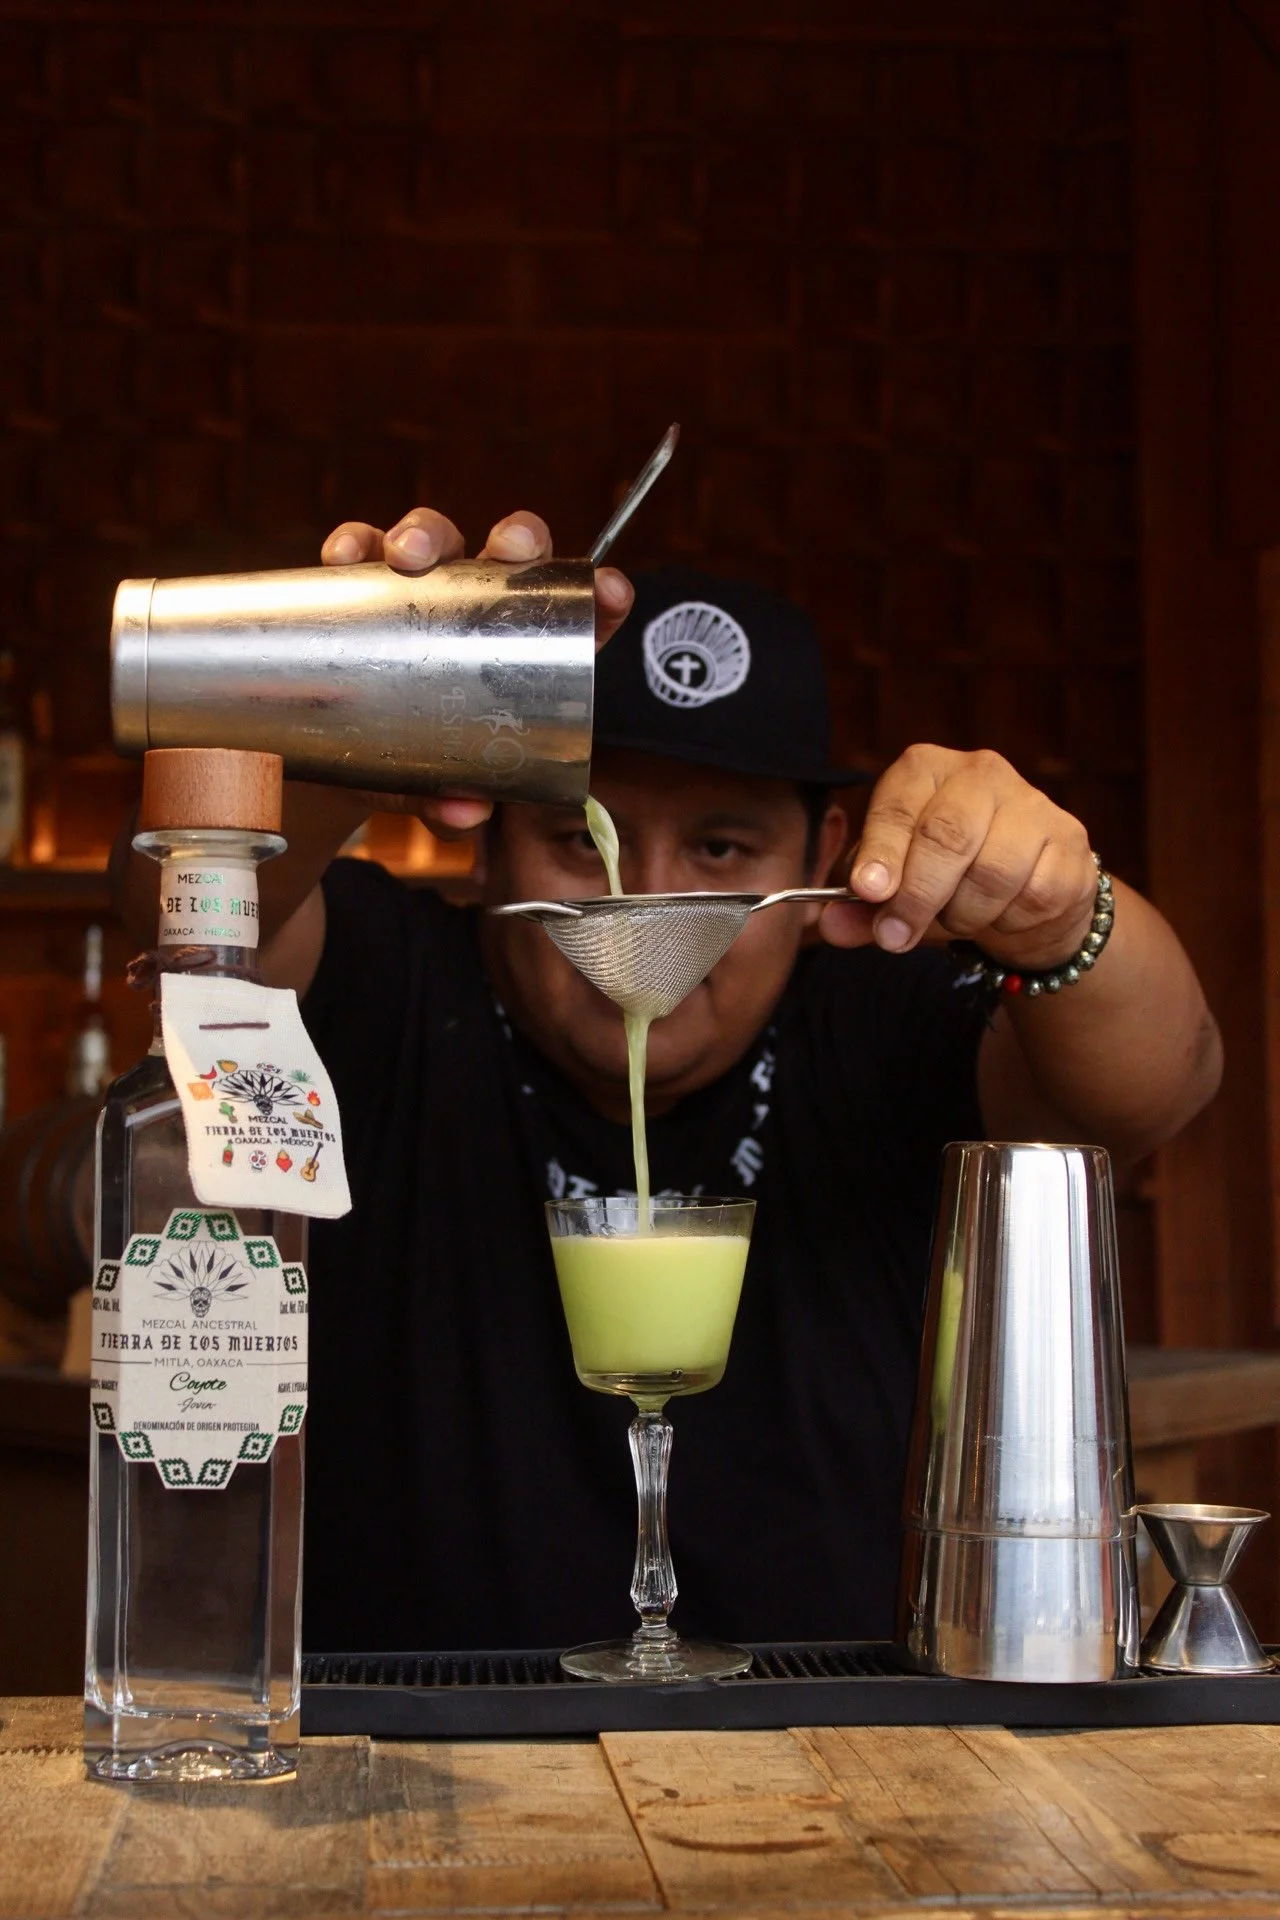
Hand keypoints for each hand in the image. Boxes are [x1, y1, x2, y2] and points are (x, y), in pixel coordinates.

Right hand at [320, 505, 633, 835]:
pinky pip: (359, 549)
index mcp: (517, 650)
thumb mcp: (429, 786)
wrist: (335, 752)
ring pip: (437, 538)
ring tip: (407, 555)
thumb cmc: (404, 760)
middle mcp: (475, 606)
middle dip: (516, 538)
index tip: (611, 592)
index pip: (574, 615)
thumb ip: (449, 800)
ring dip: (427, 533)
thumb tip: (465, 813)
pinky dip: (355, 544)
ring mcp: (419, 587)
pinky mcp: (360, 583)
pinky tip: (348, 557)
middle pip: (509, 552)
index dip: (600, 596)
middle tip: (507, 550)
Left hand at [820, 746, 1096, 970]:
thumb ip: (859, 910)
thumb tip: (831, 926)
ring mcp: (1032, 803)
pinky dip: (1009, 921)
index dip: (881, 852)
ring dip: (964, 914)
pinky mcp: (1070, 842)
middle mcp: (981, 772)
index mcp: (925, 770)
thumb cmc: (946, 881)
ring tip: (956, 919)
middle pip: (947, 836)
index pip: (899, 805)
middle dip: (916, 896)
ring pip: (993, 872)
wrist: (1025, 895)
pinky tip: (1002, 915)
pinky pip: (1035, 895)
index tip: (869, 891)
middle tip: (895, 936)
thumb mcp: (894, 892)